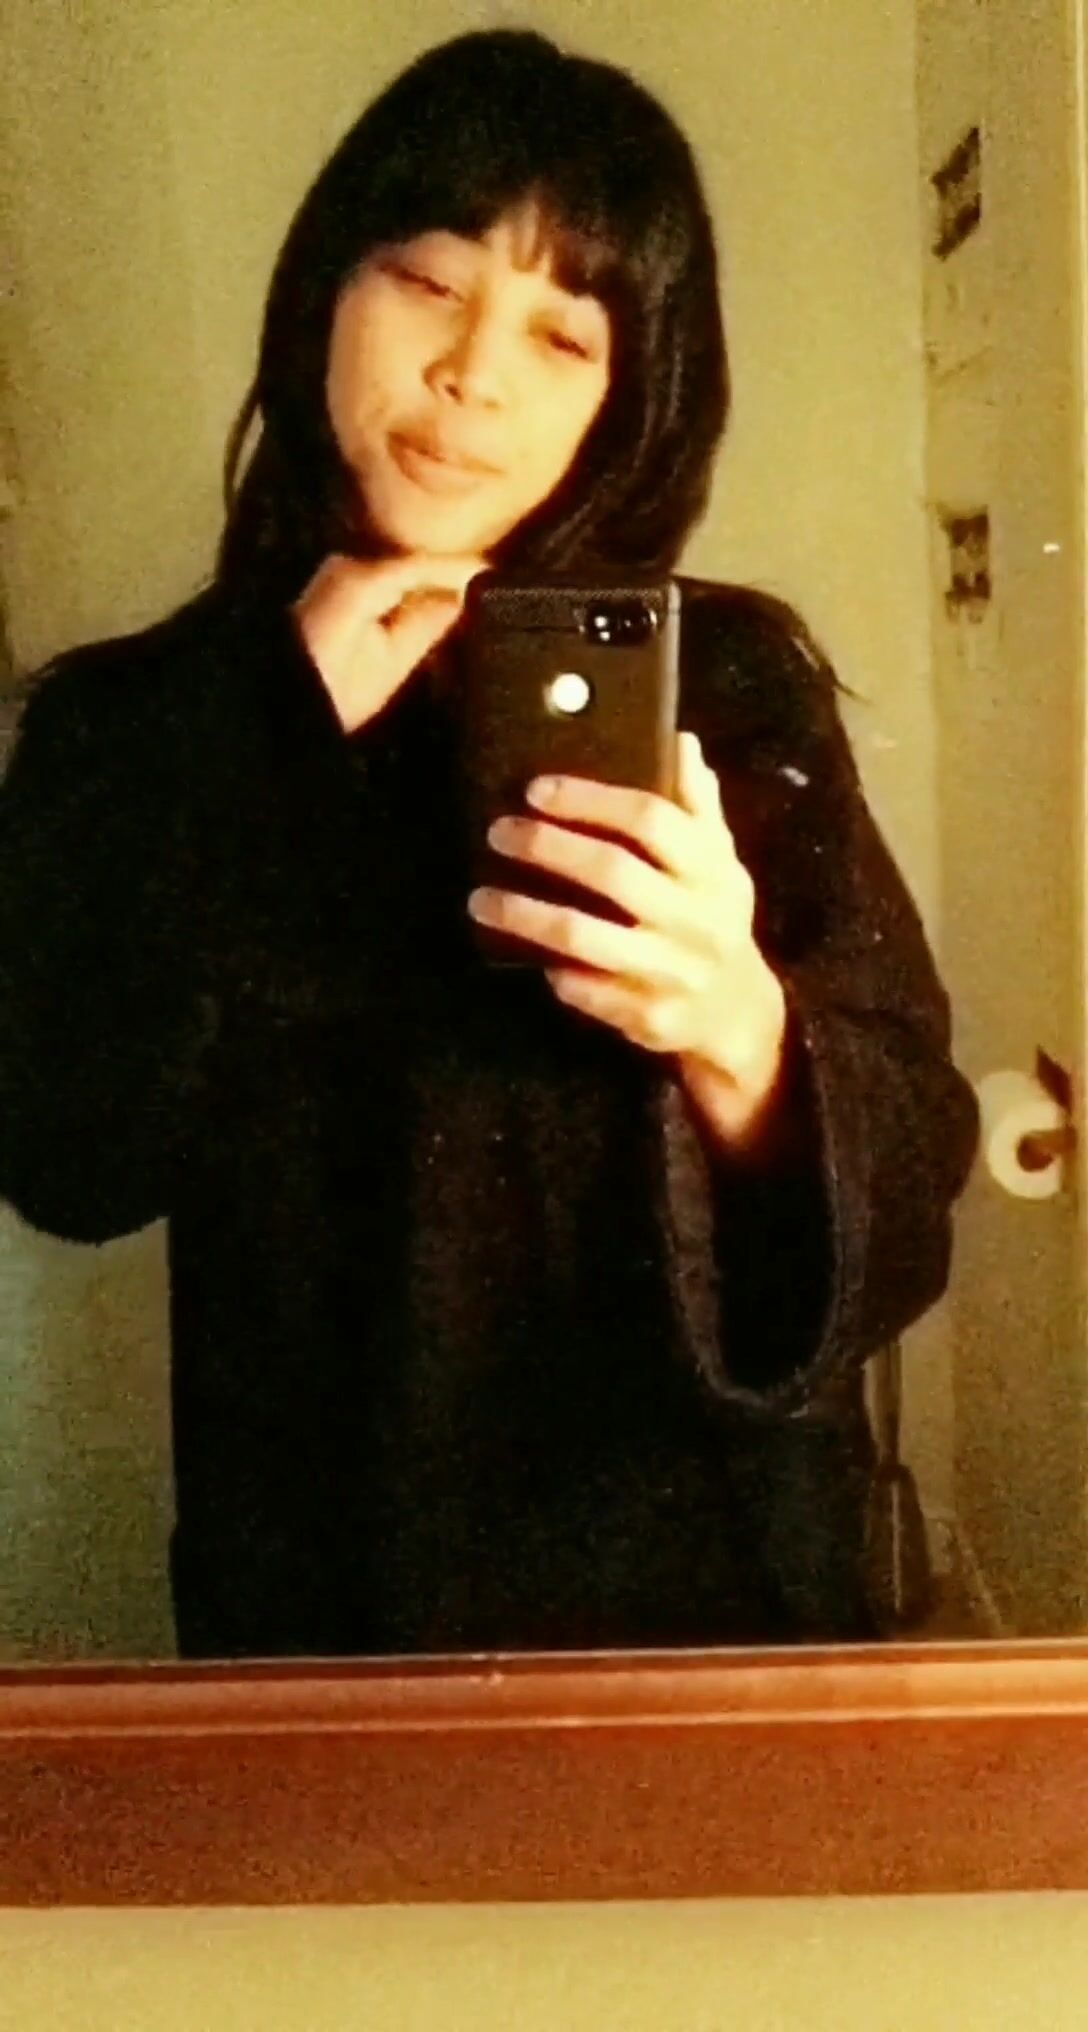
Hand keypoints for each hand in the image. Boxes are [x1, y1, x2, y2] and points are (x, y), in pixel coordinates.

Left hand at [291, 550, 488, 734]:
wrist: (284, 702)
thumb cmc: (334, 689)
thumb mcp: (388, 663)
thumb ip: (427, 623)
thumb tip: (465, 596)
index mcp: (362, 579)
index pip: (423, 564)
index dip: (461, 569)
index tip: (495, 574)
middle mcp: (350, 564)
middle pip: (413, 560)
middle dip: (451, 572)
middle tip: (493, 584)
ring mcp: (340, 573)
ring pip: (401, 569)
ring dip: (433, 581)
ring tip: (474, 594)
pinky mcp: (337, 588)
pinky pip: (386, 581)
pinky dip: (412, 590)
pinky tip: (437, 604)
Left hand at [469, 732, 789, 1148]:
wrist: (738, 1012)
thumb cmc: (713, 918)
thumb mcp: (718, 860)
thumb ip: (696, 803)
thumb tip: (678, 739)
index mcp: (712, 869)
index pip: (651, 819)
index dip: (590, 799)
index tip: (537, 789)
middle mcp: (697, 918)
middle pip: (612, 872)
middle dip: (546, 847)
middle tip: (498, 832)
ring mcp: (673, 971)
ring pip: (584, 936)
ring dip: (524, 915)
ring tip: (480, 899)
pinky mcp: (649, 1017)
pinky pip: (585, 990)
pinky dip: (553, 971)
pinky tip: (527, 956)